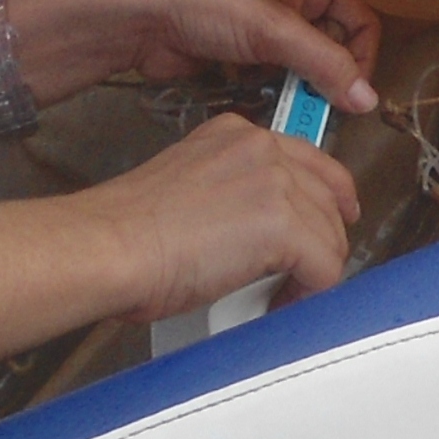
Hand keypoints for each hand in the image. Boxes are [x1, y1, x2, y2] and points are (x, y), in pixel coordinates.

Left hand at [13, 0, 382, 115]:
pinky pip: (269, 85)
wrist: (136, 21)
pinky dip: (271, 99)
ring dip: (300, 94)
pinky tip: (263, 113)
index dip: (362, 53)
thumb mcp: (271, 28)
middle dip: (329, 80)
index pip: (357, 18)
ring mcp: (260, 37)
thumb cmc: (207, 7)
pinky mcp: (235, 62)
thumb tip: (369, 102)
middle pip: (330, 48)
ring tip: (292, 119)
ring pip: (300, 70)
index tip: (354, 92)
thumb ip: (323, 63)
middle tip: (322, 114)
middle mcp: (288, 8)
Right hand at [88, 112, 359, 320]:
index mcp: (236, 135)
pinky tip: (279, 303)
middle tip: (313, 265)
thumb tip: (245, 226)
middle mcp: (262, 149)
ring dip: (313, 267)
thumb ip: (226, 190)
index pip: (304, 158)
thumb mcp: (187, 185)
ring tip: (282, 294)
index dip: (320, 196)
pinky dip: (309, 293)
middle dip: (327, 232)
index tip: (321, 220)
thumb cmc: (124, 232)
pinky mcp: (284, 224)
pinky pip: (325, 265)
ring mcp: (277, 183)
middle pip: (328, 190)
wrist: (109, 246)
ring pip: (329, 231)